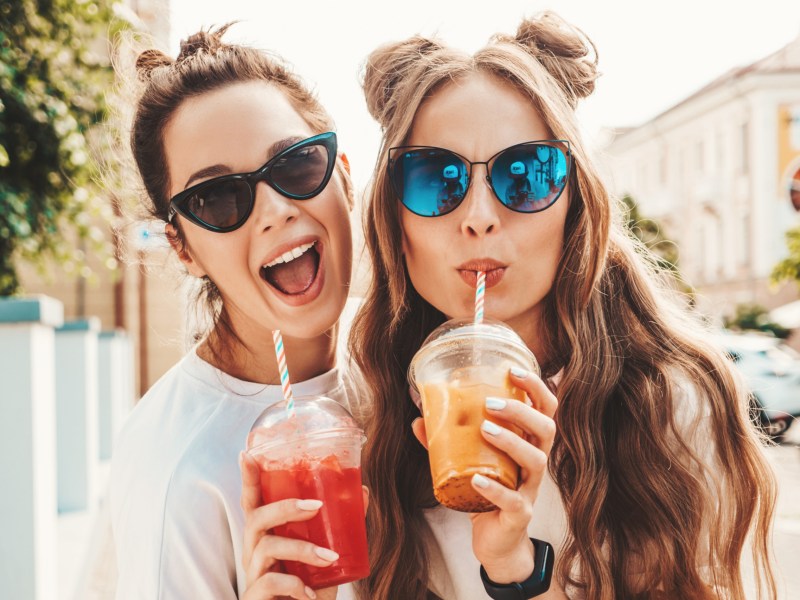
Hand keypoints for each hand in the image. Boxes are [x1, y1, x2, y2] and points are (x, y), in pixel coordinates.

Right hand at [239, 452, 368, 599]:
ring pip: (267, 547)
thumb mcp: (326, 555)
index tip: (248, 455)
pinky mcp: (255, 597)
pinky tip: (310, 593)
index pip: (253, 503)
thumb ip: (341, 527)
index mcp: (267, 536)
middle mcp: (254, 551)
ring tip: (329, 557)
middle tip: (316, 506)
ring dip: (302, 549)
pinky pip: (269, 582)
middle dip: (285, 507)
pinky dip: (294, 585)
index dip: (248, 479)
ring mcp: (252, 575)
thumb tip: (362, 492)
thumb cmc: (310, 587)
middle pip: (256, 518)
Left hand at [411, 368, 556, 583]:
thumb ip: (448, 441)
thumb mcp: (470, 461)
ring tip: (485, 429)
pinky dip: (495, 489)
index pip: (545, 408)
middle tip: (491, 402)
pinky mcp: (519, 514)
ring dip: (511, 441)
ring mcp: (530, 489)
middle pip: (546, 429)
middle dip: (522, 410)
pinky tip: (476, 480)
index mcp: (529, 443)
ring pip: (535, 460)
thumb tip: (418, 418)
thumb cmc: (489, 491)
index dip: (535, 387)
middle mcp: (535, 463)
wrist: (497, 541)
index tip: (512, 369)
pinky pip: (514, 501)